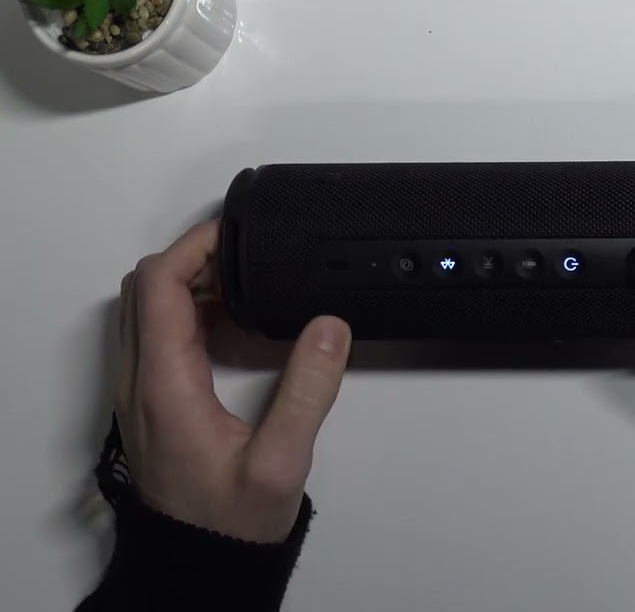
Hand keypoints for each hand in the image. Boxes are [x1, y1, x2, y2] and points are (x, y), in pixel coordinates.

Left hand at [116, 221, 352, 541]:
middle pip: (143, 288)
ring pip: (145, 310)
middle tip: (248, 259)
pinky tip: (236, 325)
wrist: (200, 563)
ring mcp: (140, 392)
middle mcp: (140, 382)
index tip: (237, 236)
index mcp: (164, 385)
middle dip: (192, 260)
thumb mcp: (281, 461)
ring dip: (188, 285)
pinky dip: (188, 313)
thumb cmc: (232, 521)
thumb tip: (329, 327)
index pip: (156, 286)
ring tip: (247, 286)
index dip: (193, 248)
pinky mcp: (152, 402)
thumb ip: (308, 391)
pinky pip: (156, 336)